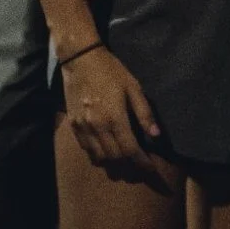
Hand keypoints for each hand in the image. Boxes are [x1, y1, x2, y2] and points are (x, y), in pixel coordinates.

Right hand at [61, 45, 170, 188]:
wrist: (80, 60)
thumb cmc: (111, 71)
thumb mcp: (133, 87)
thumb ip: (144, 113)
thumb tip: (156, 135)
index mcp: (115, 117)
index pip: (131, 150)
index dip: (142, 163)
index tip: (151, 169)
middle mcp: (97, 127)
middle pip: (115, 158)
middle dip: (129, 166)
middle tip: (139, 166)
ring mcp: (83, 127)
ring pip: (99, 157)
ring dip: (113, 163)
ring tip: (123, 161)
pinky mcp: (73, 125)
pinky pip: (86, 149)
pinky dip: (97, 154)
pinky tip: (105, 150)